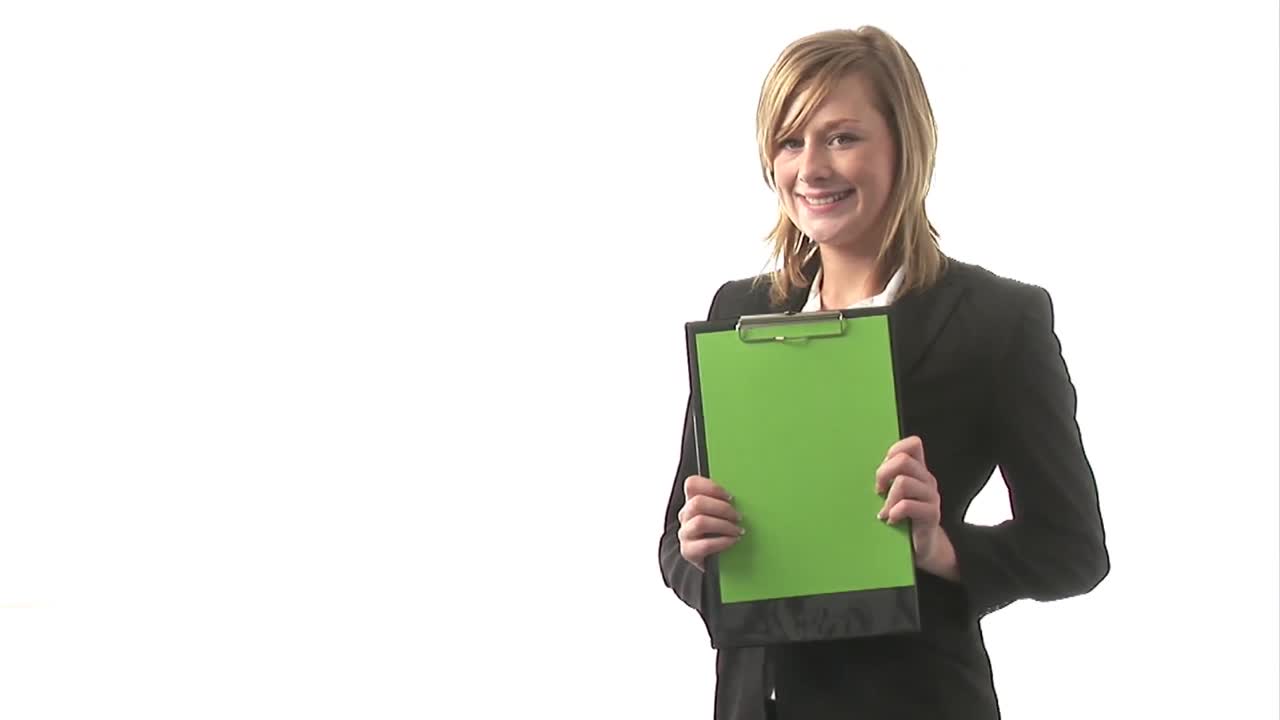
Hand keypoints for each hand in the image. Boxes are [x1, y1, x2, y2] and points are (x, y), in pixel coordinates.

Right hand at [677, 475, 743, 571]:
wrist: (715, 561)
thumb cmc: (720, 534)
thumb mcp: (722, 515)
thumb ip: (726, 503)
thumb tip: (747, 496)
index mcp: (693, 502)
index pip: (692, 484)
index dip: (711, 487)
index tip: (730, 496)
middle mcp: (686, 516)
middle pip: (697, 503)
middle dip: (722, 508)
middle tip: (737, 516)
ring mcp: (685, 533)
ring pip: (700, 522)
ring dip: (723, 525)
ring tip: (737, 530)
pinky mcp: (688, 551)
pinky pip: (704, 545)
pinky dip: (722, 542)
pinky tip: (732, 541)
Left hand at [876, 436, 945, 569]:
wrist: (923, 548)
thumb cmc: (903, 520)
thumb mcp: (892, 495)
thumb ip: (885, 479)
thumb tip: (855, 468)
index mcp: (917, 471)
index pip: (913, 444)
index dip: (895, 450)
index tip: (883, 468)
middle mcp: (926, 480)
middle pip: (903, 460)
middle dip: (883, 473)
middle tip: (878, 491)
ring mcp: (931, 496)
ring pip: (903, 482)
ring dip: (888, 499)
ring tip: (885, 512)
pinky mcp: (932, 514)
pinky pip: (907, 505)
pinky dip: (895, 512)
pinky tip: (892, 520)